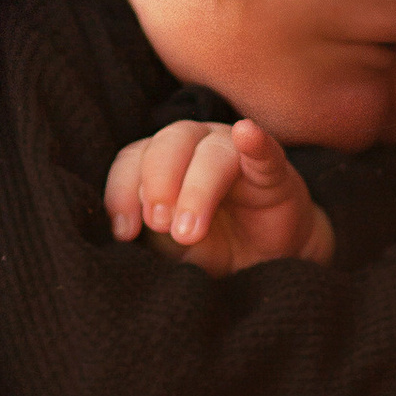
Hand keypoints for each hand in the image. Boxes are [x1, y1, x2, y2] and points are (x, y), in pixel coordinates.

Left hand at [102, 117, 335, 271]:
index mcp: (162, 160)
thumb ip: (146, 231)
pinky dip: (255, 141)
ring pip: (211, 151)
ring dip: (197, 188)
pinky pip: (264, 149)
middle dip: (158, 183)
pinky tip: (247, 133)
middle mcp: (195, 145)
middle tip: (159, 224)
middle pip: (169, 143)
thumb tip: (122, 230)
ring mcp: (235, 152)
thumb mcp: (168, 246)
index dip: (121, 191)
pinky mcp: (273, 169)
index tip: (124, 233)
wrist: (266, 262)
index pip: (133, 159)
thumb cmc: (211, 245)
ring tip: (189, 232)